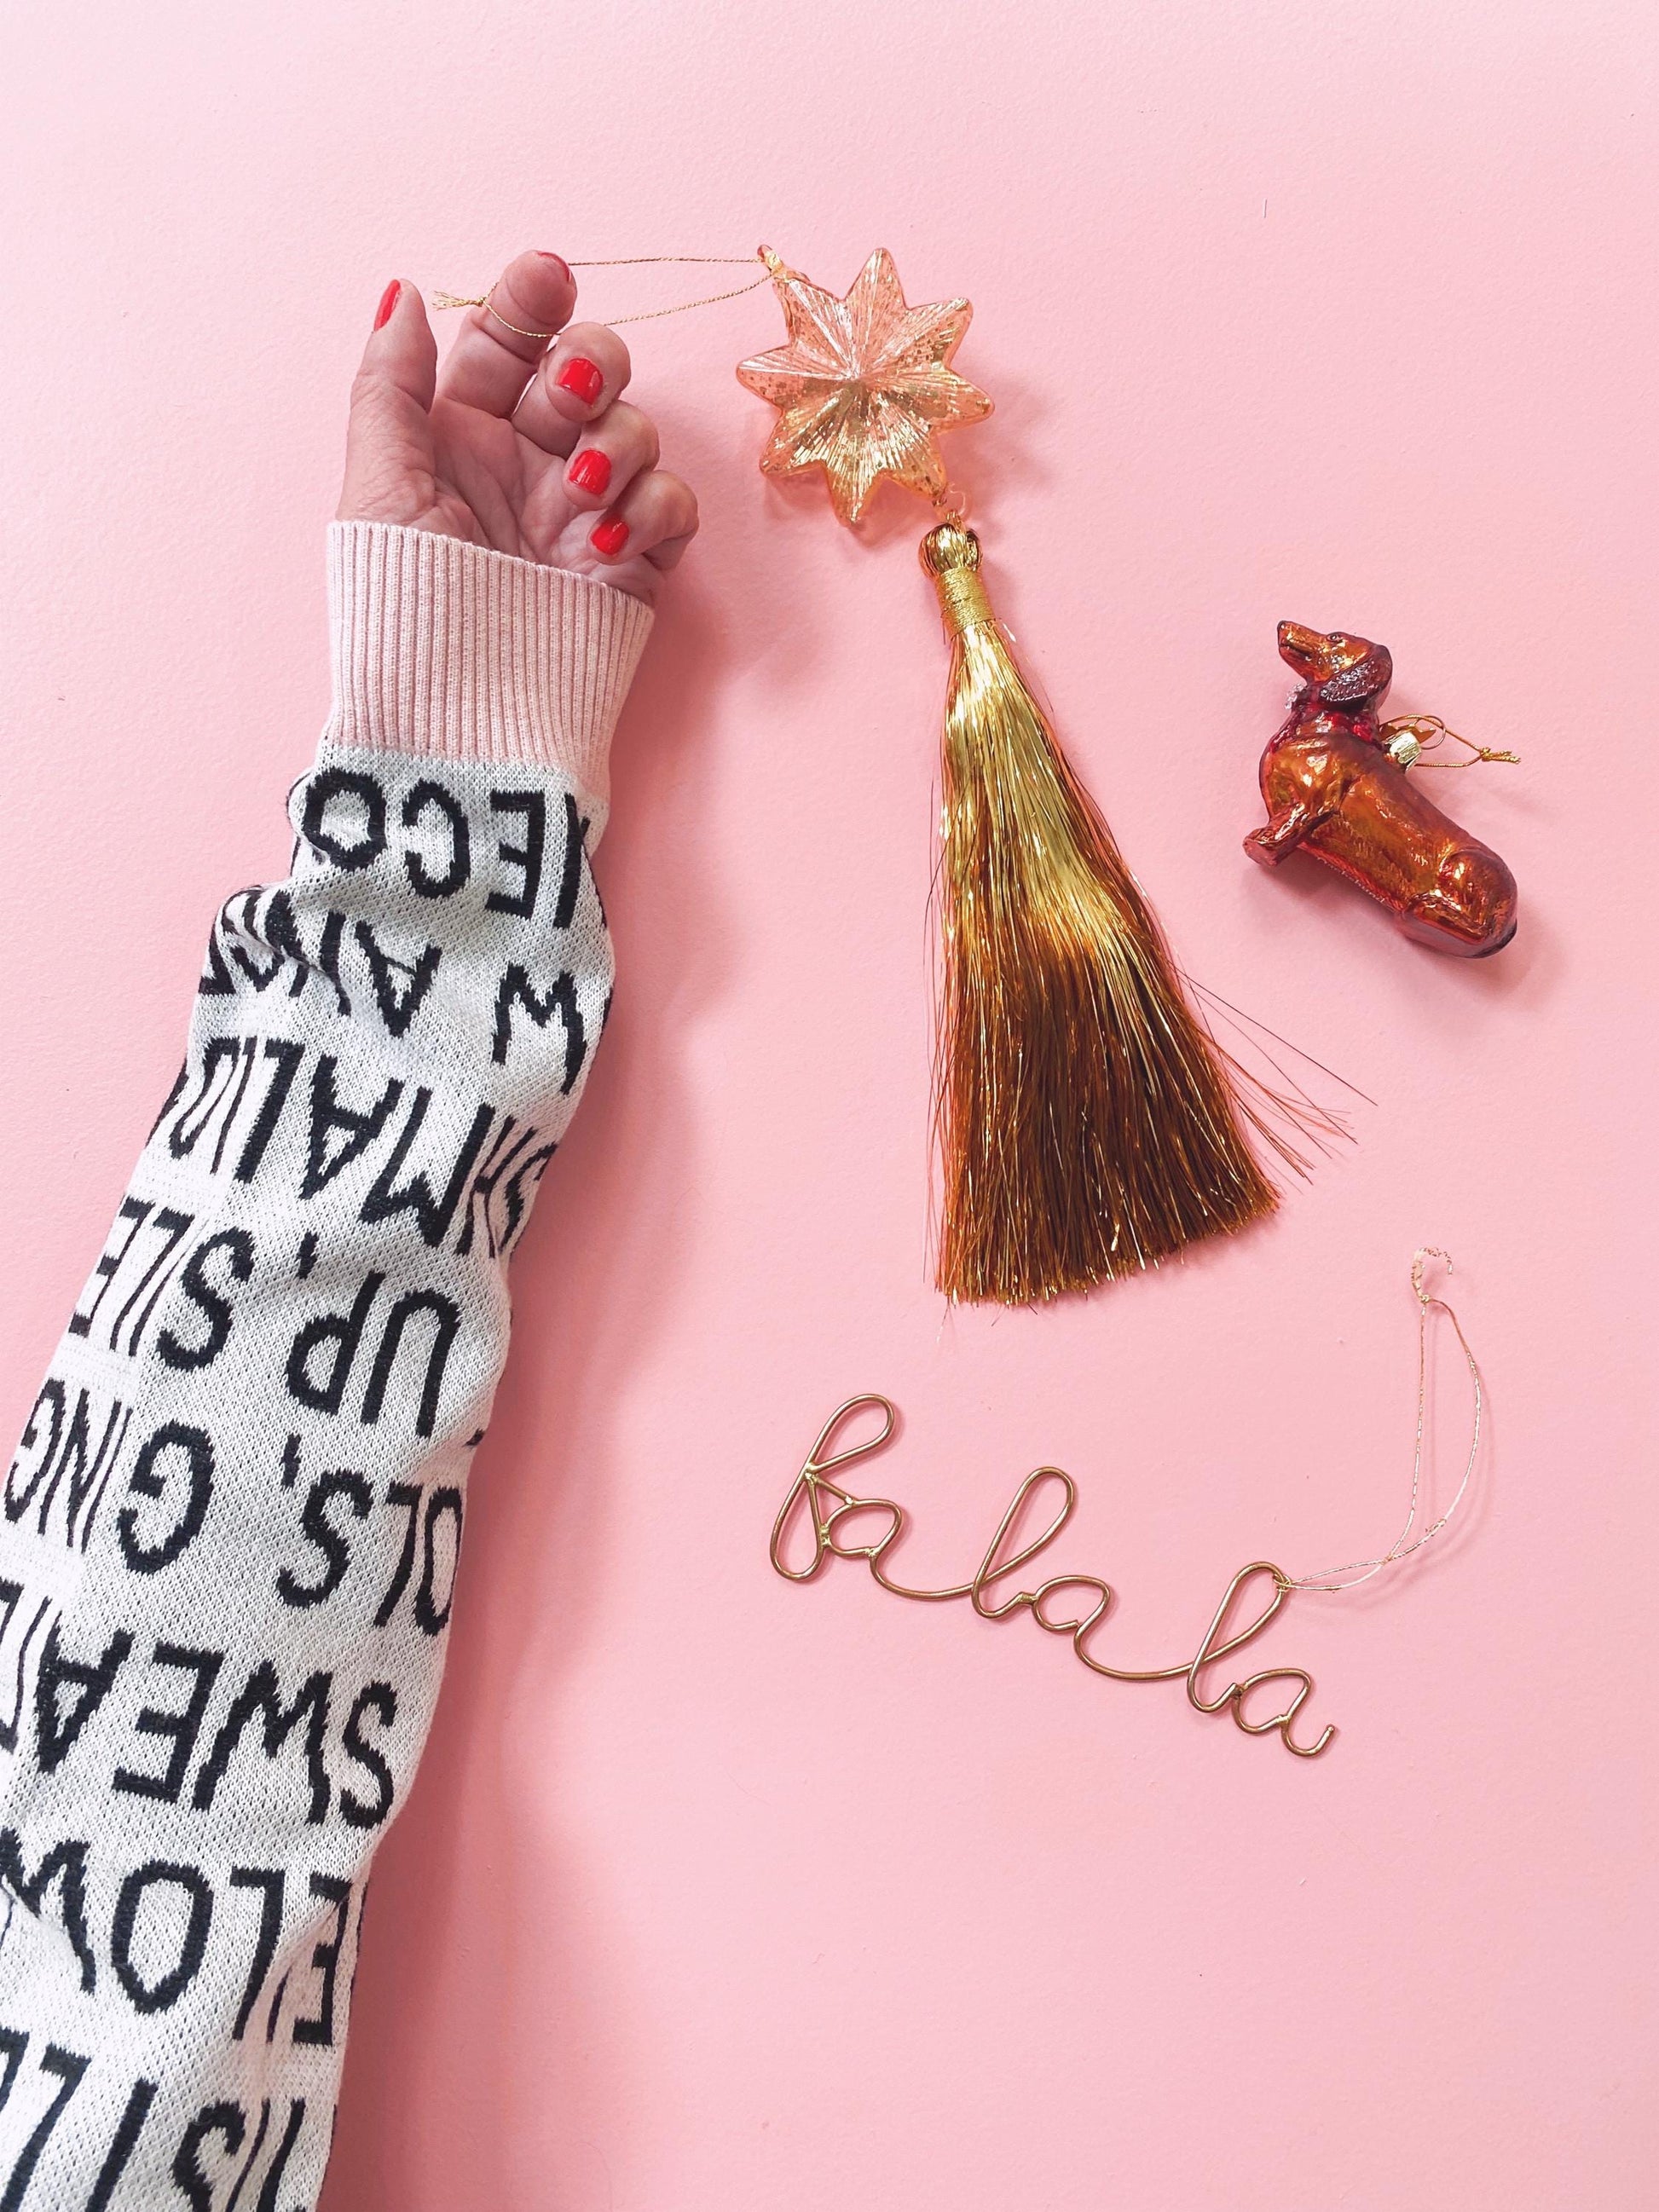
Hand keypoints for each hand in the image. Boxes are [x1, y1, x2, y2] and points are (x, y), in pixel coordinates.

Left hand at [336, 251, 697, 605]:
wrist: (464, 715)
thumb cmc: (405, 610)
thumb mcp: (378, 488)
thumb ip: (390, 384)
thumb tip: (405, 293)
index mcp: (461, 433)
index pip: (506, 340)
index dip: (530, 300)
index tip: (546, 277)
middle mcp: (529, 463)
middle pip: (587, 367)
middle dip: (589, 363)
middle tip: (569, 391)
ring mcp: (587, 511)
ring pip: (635, 427)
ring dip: (618, 442)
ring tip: (581, 494)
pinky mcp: (635, 562)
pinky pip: (672, 503)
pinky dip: (654, 508)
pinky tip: (609, 540)